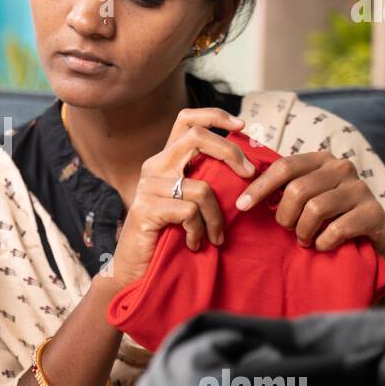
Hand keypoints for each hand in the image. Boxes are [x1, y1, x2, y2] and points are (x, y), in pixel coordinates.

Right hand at [108, 108, 256, 286]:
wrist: (134, 269)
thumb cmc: (168, 237)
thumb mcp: (190, 203)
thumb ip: (207, 181)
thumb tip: (247, 169)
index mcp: (166, 161)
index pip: (186, 120)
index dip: (214, 116)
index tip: (240, 126)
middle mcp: (154, 166)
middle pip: (198, 138)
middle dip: (232, 153)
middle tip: (250, 176)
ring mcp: (148, 187)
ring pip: (202, 187)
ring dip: (218, 217)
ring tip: (216, 237)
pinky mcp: (146, 209)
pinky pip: (190, 212)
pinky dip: (200, 230)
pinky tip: (195, 244)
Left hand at [234, 150, 384, 263]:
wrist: (374, 237)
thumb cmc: (331, 215)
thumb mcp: (308, 196)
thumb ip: (284, 189)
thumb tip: (245, 196)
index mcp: (321, 159)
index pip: (284, 167)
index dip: (260, 186)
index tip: (241, 206)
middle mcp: (342, 168)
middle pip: (297, 190)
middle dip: (285, 216)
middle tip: (289, 230)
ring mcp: (361, 189)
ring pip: (315, 209)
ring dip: (303, 231)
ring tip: (304, 240)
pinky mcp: (374, 213)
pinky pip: (336, 230)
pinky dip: (323, 243)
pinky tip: (322, 245)